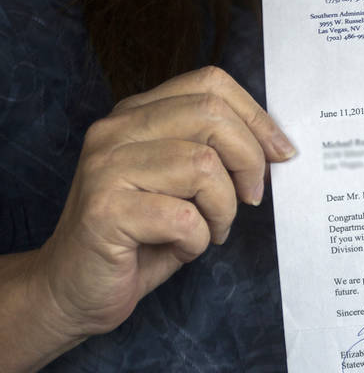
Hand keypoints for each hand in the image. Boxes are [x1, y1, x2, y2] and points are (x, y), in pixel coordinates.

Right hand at [35, 66, 295, 345]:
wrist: (73, 289)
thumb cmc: (139, 239)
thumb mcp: (183, 187)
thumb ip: (215, 155)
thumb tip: (277, 147)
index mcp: (137, 115)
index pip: (210, 83)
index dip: (256, 117)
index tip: (281, 153)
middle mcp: (116, 130)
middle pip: (211, 114)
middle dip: (250, 161)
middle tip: (251, 199)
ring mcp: (106, 168)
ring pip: (204, 166)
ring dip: (223, 209)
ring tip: (210, 230)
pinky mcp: (105, 210)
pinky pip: (184, 217)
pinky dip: (198, 240)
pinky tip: (182, 248)